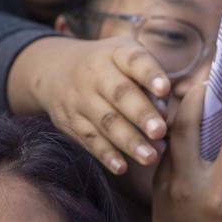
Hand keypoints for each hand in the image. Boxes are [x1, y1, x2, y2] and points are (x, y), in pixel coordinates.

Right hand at [25, 34, 170, 173]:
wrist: (55, 70)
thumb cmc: (109, 67)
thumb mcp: (127, 57)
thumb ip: (149, 83)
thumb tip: (165, 115)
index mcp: (116, 53)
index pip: (134, 60)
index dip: (150, 75)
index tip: (165, 90)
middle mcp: (95, 73)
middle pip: (119, 94)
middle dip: (141, 114)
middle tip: (160, 132)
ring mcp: (79, 98)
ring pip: (105, 121)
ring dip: (128, 141)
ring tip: (150, 158)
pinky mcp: (69, 121)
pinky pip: (89, 139)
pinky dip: (105, 154)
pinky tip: (121, 167)